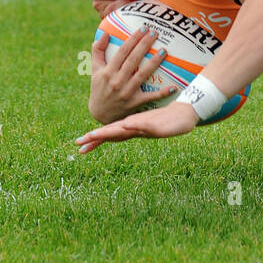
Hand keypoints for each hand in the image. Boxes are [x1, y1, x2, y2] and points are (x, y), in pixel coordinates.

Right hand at [75, 100, 198, 152]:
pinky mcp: (156, 126)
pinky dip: (133, 125)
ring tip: (95, 135)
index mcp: (130, 127)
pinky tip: (125, 124)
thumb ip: (132, 123)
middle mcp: (135, 129)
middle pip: (112, 134)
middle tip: (80, 144)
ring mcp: (145, 129)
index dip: (94, 140)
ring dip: (110, 134)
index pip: (109, 134)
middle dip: (96, 138)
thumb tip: (117, 124)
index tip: (79, 145)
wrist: (184, 117)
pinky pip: (143, 125)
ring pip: (124, 131)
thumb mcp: (145, 120)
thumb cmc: (164, 118)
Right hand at [87, 28, 171, 123]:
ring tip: (164, 51)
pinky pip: (150, 97)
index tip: (143, 28)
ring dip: (154, 62)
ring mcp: (126, 92)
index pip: (122, 51)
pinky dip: (162, 93)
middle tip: (155, 33)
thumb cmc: (99, 87)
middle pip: (133, 60)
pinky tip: (174, 86)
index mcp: (108, 71)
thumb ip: (98, 50)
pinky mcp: (134, 103)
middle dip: (144, 45)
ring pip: (142, 75)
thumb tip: (105, 33)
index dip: (133, 39)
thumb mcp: (95, 69)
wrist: (100, 114)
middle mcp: (117, 81)